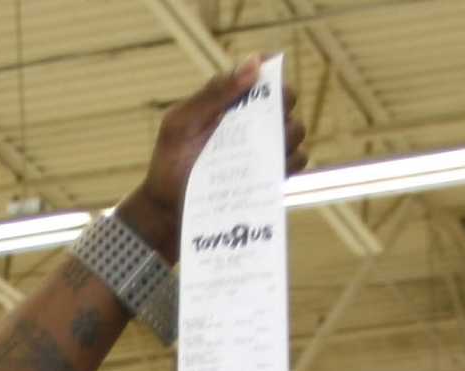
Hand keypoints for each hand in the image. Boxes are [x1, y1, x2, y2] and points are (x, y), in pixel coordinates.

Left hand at [120, 55, 311, 256]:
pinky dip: (290, 163)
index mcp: (228, 100)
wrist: (168, 213)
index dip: (271, 73)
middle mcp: (249, 121)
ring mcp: (261, 149)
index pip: (260, 74)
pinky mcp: (268, 176)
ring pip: (295, 131)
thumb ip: (213, 94)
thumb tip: (254, 64)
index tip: (269, 85)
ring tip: (264, 151)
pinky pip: (296, 162)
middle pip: (285, 101)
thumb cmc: (169, 163)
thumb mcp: (182, 123)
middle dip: (282, 107)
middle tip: (265, 122)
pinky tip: (271, 170)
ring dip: (287, 136)